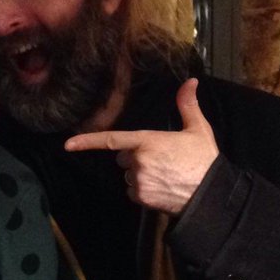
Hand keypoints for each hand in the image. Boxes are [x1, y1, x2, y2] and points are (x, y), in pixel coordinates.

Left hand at [65, 78, 217, 214]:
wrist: (211, 194)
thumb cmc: (204, 160)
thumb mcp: (198, 129)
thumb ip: (188, 105)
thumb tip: (191, 81)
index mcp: (148, 141)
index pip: (111, 140)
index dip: (87, 141)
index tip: (68, 145)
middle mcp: (139, 161)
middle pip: (123, 157)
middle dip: (135, 157)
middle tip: (161, 159)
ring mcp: (139, 181)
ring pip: (128, 175)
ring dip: (140, 174)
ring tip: (164, 174)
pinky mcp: (141, 197)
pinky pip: (132, 191)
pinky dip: (142, 190)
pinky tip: (161, 187)